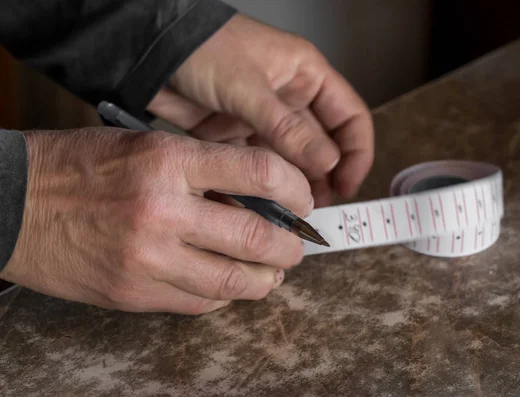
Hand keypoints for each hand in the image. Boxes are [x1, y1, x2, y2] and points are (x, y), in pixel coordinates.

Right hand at [1, 128, 311, 313]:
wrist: (14, 204)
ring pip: (234, 280)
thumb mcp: (147, 145)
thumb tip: (262, 196)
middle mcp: (162, 210)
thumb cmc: (80, 166)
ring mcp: (148, 258)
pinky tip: (227, 283)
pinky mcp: (134, 294)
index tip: (303, 199)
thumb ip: (204, 169)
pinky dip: (224, 294)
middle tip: (297, 247)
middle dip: (291, 247)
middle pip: (257, 237)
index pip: (260, 172)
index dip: (296, 188)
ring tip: (273, 273)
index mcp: (168, 161)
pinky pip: (200, 302)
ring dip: (266, 279)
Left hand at [147, 14, 373, 206]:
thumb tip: (328, 163)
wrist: (150, 52)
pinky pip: (259, 168)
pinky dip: (261, 187)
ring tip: (292, 212)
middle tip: (318, 208)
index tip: (348, 186)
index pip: (350, 118)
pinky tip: (262, 205)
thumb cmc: (203, 48)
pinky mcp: (237, 138)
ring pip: (291, 161)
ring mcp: (264, 121)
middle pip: (323, 146)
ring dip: (294, 187)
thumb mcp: (250, 88)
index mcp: (307, 76)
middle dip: (324, 178)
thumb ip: (288, 129)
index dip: (357, 154)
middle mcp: (291, 100)